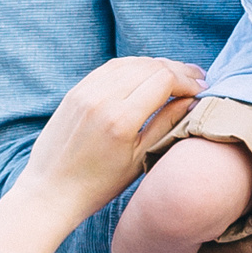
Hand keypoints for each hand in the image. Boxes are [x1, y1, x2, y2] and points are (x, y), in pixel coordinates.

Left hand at [7, 56, 202, 252]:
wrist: (50, 190)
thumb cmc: (99, 184)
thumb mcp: (140, 159)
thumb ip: (167, 125)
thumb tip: (191, 101)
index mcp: (121, 119)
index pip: (164, 79)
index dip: (187, 80)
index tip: (201, 89)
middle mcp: (102, 98)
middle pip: (150, 66)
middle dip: (177, 70)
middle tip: (196, 79)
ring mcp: (85, 91)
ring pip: (130, 62)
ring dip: (156, 65)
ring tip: (175, 75)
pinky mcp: (75, 91)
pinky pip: (110, 68)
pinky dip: (133, 66)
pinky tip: (145, 74)